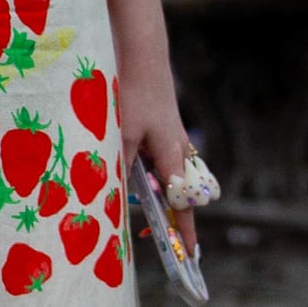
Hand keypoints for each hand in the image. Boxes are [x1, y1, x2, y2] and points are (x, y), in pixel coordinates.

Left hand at [119, 67, 199, 250]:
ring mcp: (171, 136)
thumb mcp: (121, 133)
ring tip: (125, 184)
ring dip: (149, 184)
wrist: (141, 54)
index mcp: (173, 156)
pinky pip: (156, 155)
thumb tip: (117, 196)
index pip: (183, 204)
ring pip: (164, 172)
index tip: (189, 254)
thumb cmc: (132, 93)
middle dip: (163, 211)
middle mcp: (178, 149)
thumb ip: (121, 166)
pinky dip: (143, 164)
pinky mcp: (161, 126)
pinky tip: (122, 155)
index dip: (185, 230)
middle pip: (176, 192)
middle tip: (140, 226)